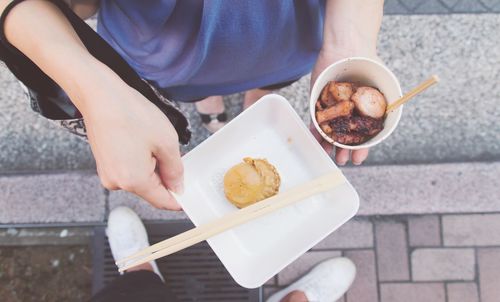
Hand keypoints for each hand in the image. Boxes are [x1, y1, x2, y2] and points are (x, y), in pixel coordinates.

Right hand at [82, 79, 183, 209]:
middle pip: (151, 190)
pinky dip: (140, 160)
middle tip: (172, 152)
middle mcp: (117, 183)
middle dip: (165, 176)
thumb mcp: (166, 141)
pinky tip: (141, 141)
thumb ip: (175, 169)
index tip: (189, 193)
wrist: (99, 95)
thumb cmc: (130, 114)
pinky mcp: (104, 164)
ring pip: (140, 179)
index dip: (179, 198)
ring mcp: (108, 174)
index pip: (162, 201)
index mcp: (134, 181)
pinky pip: (129, 170)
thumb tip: (178, 186)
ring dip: (152, 166)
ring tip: (152, 141)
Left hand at [310, 48, 380, 165]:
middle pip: (344, 137)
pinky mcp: (317, 101)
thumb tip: (396, 112)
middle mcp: (348, 113)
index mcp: (364, 113)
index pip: (363, 136)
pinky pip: (315, 118)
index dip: (361, 149)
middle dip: (342, 150)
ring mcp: (332, 108)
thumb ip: (387, 99)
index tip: (358, 159)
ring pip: (329, 131)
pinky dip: (314, 128)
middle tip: (341, 161)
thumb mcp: (381, 83)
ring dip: (327, 143)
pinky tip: (314, 138)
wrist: (347, 45)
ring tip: (326, 153)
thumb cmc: (368, 62)